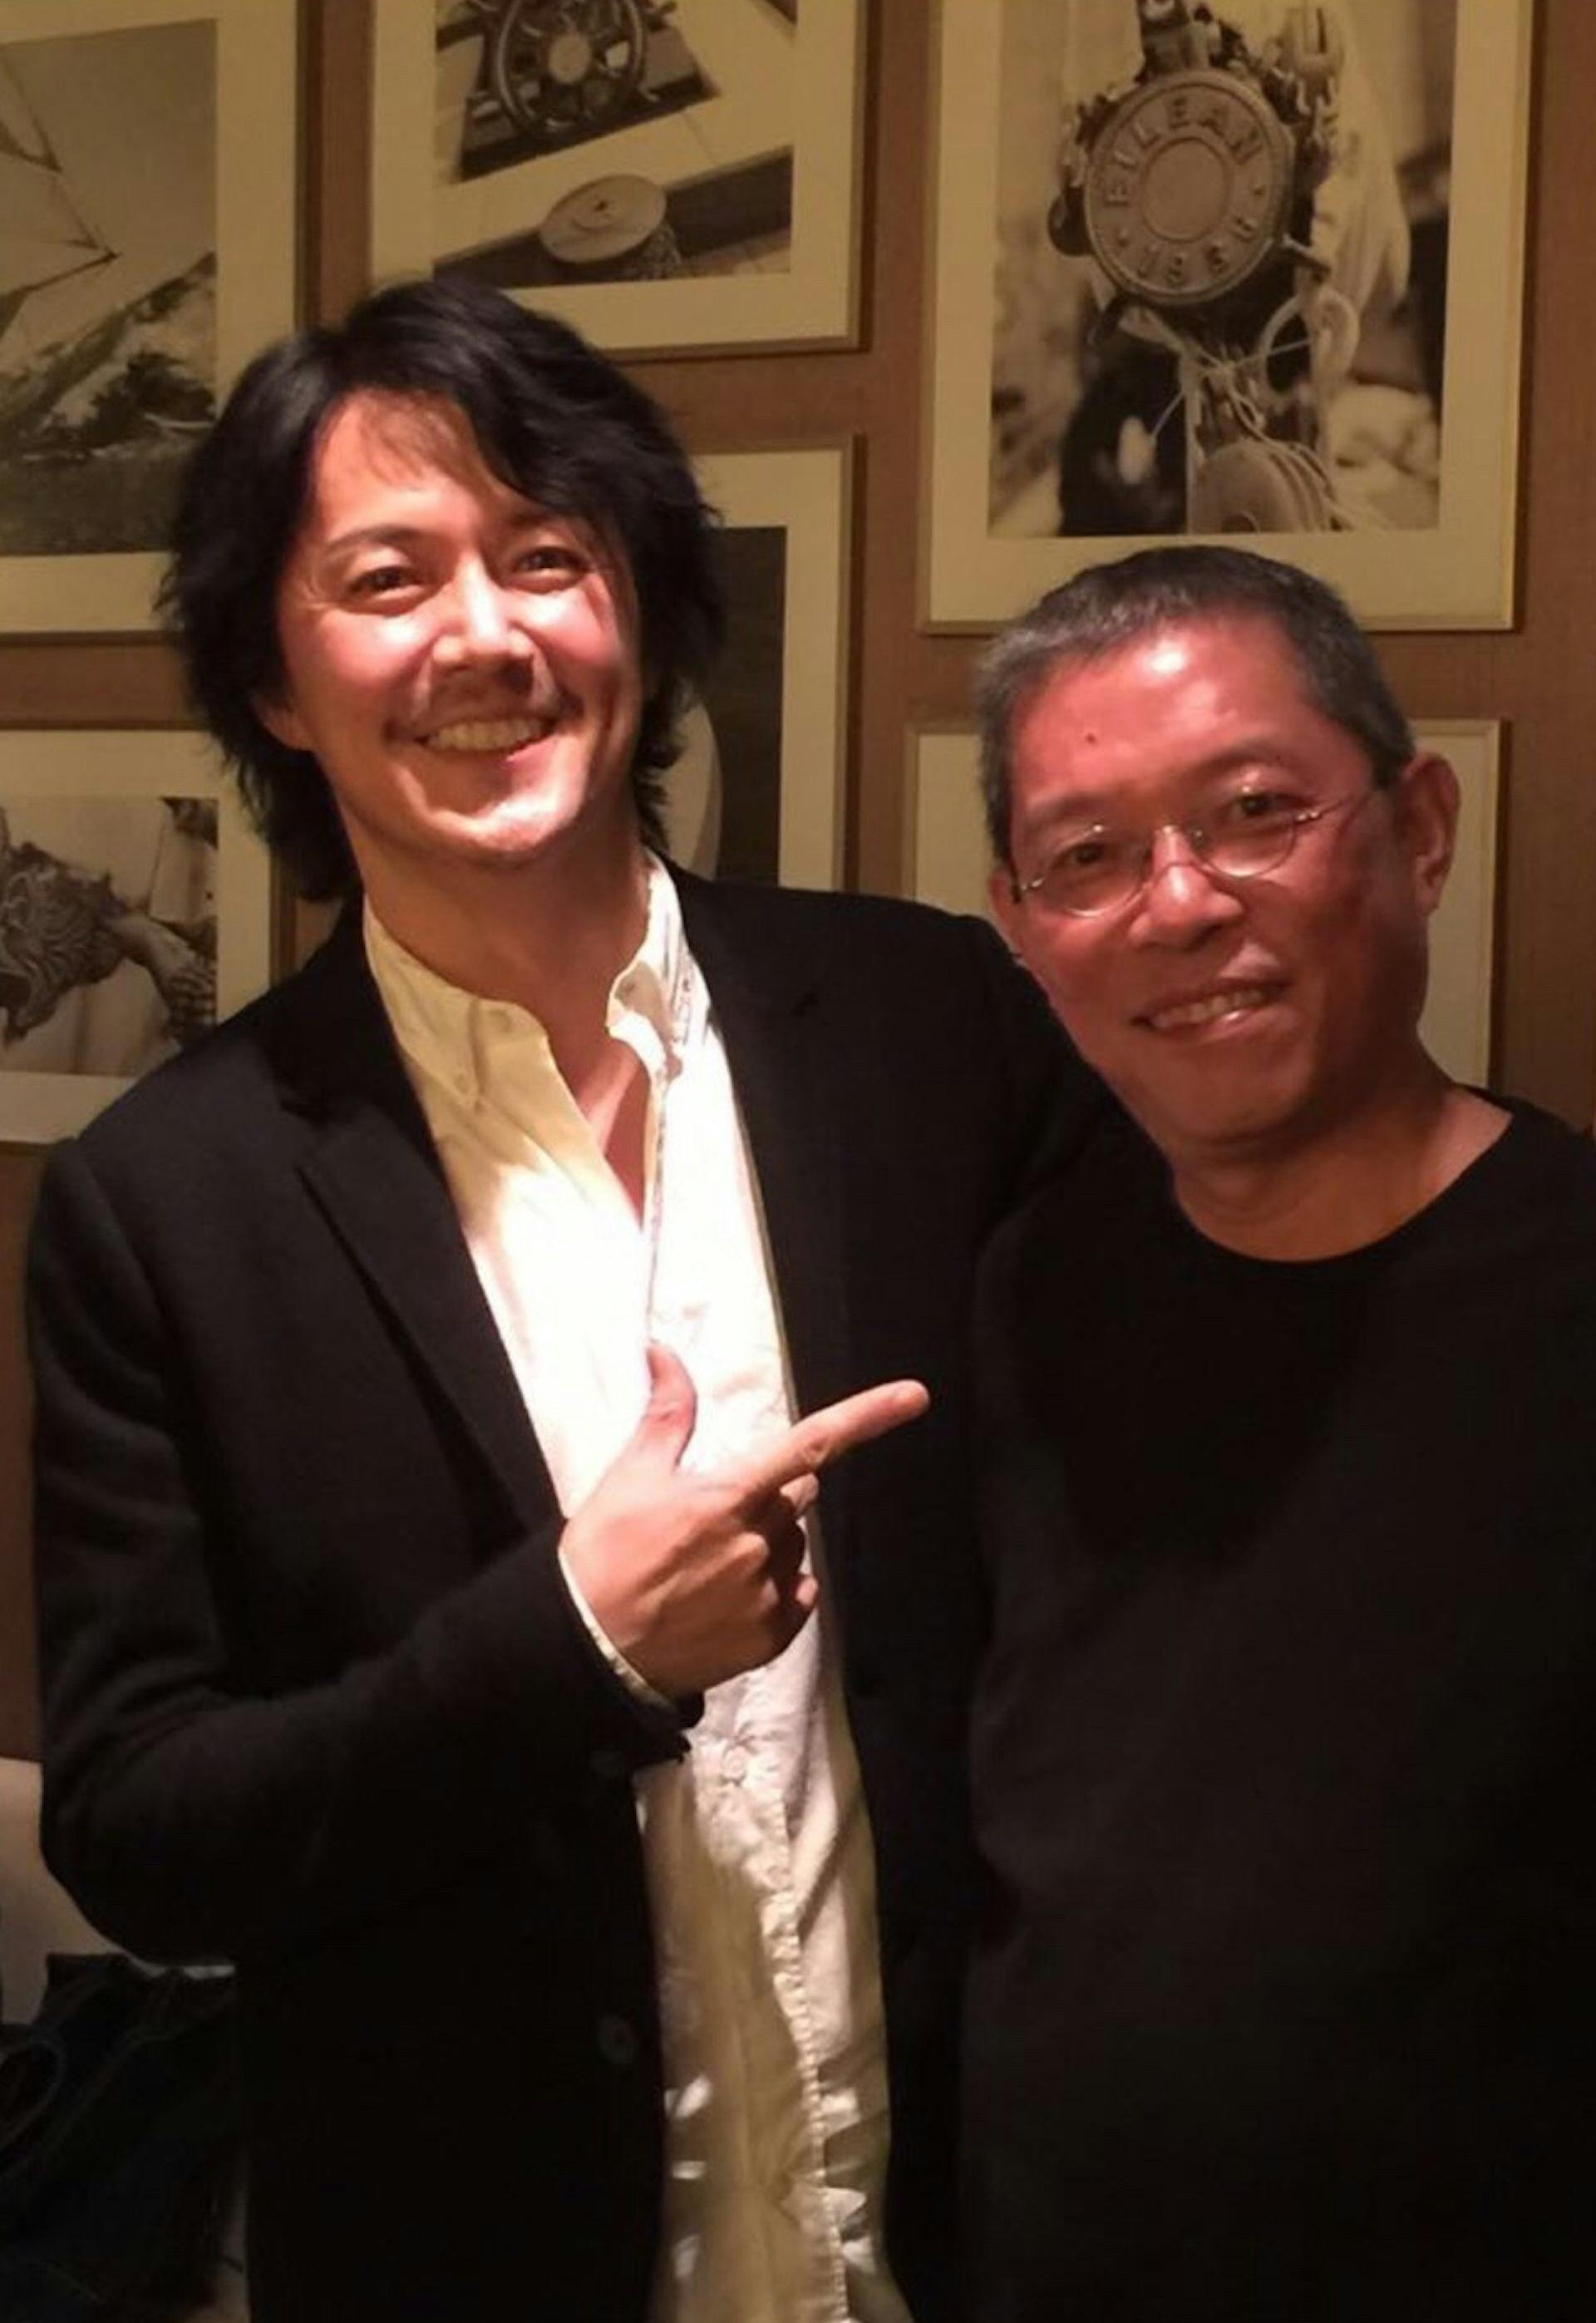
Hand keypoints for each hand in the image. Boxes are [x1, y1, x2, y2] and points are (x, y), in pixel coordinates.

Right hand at [562, 1345, 928, 1698]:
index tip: (915, 1395)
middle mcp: (758, 1543)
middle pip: (797, 1495)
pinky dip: (775, 1590)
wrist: (589, 1650)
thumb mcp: (630, 1475)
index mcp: (728, 1496)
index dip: (867, 1415)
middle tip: (713, 1512)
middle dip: (770, 1492)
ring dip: (768, 1542)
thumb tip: (664, 1350)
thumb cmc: (603, 1556)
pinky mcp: (769, 1638)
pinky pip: (797, 1595)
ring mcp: (767, 1594)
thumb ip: (667, 1413)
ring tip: (709, 1563)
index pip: (811, 1444)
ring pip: (795, 1546)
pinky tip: (727, 1596)